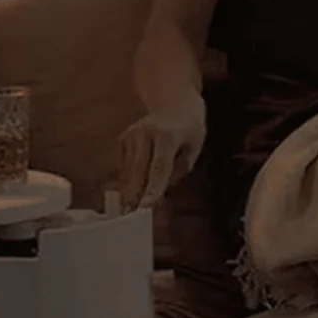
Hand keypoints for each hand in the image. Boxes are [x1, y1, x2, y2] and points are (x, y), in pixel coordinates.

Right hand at [117, 95, 206, 211]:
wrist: (173, 99)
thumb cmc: (189, 126)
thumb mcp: (195, 146)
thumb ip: (180, 168)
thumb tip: (162, 188)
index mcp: (167, 136)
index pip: (159, 167)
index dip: (153, 189)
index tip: (146, 206)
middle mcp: (145, 134)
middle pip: (139, 171)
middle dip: (136, 195)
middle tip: (134, 218)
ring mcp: (132, 135)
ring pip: (129, 170)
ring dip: (130, 191)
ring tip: (129, 211)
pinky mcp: (123, 139)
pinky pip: (125, 166)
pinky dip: (128, 180)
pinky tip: (131, 193)